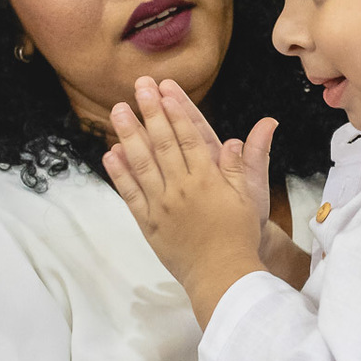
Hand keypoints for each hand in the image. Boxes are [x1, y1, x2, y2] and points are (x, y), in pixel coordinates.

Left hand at [102, 81, 273, 323]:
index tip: (165, 90)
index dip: (176, 111)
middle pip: (163, 142)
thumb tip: (238, 137)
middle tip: (139, 87)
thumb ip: (244, 164)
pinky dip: (119, 173)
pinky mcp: (148, 222)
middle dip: (150, 112)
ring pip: (141, 163)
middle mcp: (182, 186)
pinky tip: (110, 153)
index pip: (189, 136)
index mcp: (208, 178)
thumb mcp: (250, 196)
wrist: (222, 273)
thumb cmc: (240, 234)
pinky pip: (130, 193)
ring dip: (129, 134)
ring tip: (119, 110)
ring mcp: (161, 204)